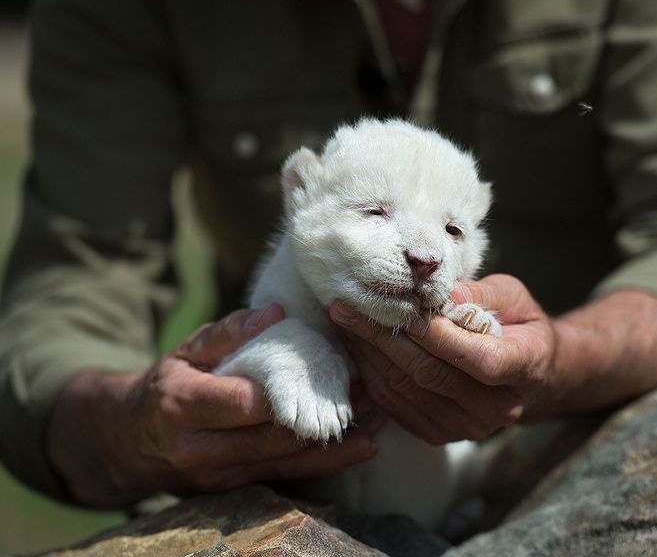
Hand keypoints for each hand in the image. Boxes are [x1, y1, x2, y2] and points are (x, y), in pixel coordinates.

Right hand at [47, 306, 379, 506]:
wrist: (132, 443)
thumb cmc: (167, 386)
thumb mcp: (186, 351)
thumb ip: (228, 332)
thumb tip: (275, 314)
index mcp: (185, 406)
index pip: (246, 403)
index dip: (291, 394)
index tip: (334, 374)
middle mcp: (201, 449)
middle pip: (274, 438)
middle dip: (326, 418)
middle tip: (370, 394)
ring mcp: (218, 477)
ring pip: (287, 464)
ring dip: (336, 444)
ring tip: (376, 419)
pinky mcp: (235, 490)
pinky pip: (286, 478)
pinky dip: (324, 463)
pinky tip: (360, 446)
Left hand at [329, 274, 556, 443]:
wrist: (528, 376)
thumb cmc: (519, 325)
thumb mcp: (514, 297)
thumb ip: (481, 294)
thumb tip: (441, 294)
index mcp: (525, 369)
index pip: (481, 360)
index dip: (440, 336)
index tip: (405, 307)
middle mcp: (496, 408)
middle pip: (431, 374)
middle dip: (383, 337)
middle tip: (346, 305)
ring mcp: (466, 427)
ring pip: (407, 389)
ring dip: (368, 353)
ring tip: (342, 320)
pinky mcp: (439, 434)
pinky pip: (395, 404)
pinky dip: (371, 373)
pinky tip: (355, 345)